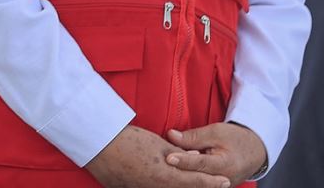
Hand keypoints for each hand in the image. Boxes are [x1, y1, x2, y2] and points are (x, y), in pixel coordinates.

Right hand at [85, 125, 231, 187]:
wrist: (98, 146)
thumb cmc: (127, 141)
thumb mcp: (157, 144)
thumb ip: (177, 153)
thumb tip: (192, 157)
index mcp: (165, 176)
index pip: (195, 181)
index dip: (211, 182)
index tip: (225, 182)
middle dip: (199, 186)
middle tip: (215, 184)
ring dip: (182, 185)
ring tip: (192, 182)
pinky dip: (166, 185)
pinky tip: (167, 180)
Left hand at [165, 123, 267, 183]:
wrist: (254, 152)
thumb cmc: (236, 139)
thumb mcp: (217, 132)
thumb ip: (193, 136)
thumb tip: (171, 135)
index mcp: (225, 165)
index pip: (200, 164)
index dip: (184, 161)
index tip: (169, 157)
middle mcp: (222, 181)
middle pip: (195, 177)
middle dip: (178, 170)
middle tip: (160, 162)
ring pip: (194, 183)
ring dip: (180, 175)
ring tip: (164, 167)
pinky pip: (197, 184)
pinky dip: (185, 178)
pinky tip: (173, 172)